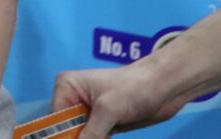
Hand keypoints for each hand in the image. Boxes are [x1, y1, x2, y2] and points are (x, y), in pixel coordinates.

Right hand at [51, 55, 195, 137]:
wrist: (165, 88)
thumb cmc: (133, 89)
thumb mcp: (108, 110)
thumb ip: (91, 133)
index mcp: (67, 87)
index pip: (55, 119)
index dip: (62, 135)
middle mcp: (74, 99)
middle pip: (67, 129)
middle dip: (76, 138)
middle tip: (99, 137)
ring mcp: (89, 112)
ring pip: (81, 136)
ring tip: (109, 134)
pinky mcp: (103, 122)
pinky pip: (94, 138)